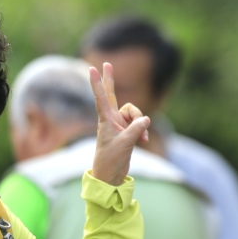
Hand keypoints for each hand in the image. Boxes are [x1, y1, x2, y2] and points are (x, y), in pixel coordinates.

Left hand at [88, 63, 151, 185]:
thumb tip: (146, 119)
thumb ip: (136, 129)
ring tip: (141, 138)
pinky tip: (144, 141)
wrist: (110, 175)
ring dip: (140, 124)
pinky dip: (143, 131)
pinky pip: (139, 124)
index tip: (92, 69)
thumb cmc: (111, 159)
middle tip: (107, 64)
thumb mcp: (125, 143)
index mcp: (106, 120)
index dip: (97, 83)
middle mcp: (111, 119)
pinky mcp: (127, 131)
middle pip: (113, 95)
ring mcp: (119, 125)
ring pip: (134, 113)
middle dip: (110, 80)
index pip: (101, 97)